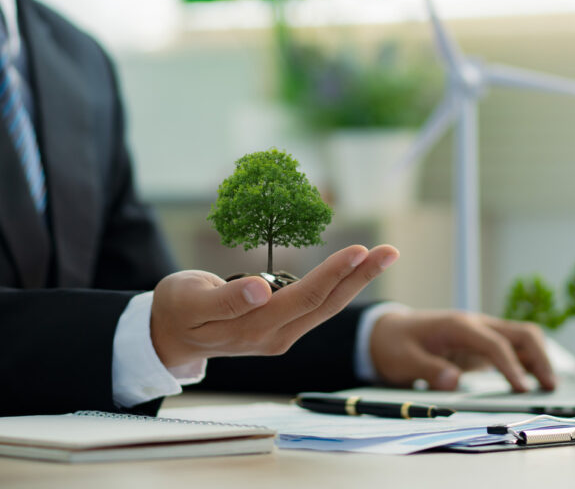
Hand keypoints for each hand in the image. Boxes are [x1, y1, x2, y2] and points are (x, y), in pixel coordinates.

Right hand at [150, 244, 398, 369]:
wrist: (169, 338)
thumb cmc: (178, 310)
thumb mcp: (191, 301)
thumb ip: (226, 299)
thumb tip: (260, 288)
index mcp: (255, 328)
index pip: (305, 298)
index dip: (334, 274)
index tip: (360, 250)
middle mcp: (276, 337)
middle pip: (327, 305)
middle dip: (361, 276)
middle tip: (390, 251)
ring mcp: (281, 337)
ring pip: (327, 308)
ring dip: (357, 281)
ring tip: (382, 256)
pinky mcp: (282, 331)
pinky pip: (317, 309)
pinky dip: (340, 288)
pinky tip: (355, 272)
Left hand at [369, 311, 555, 391]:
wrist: (387, 331)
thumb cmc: (395, 344)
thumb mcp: (403, 360)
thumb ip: (428, 370)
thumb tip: (454, 383)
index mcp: (458, 325)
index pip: (494, 343)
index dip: (510, 366)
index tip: (522, 390)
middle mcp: (476, 324)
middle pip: (520, 333)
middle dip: (540, 357)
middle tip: (550, 387)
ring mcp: (481, 332)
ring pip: (522, 337)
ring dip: (539, 358)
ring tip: (550, 387)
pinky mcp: (481, 344)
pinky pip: (513, 348)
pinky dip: (528, 362)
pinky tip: (535, 382)